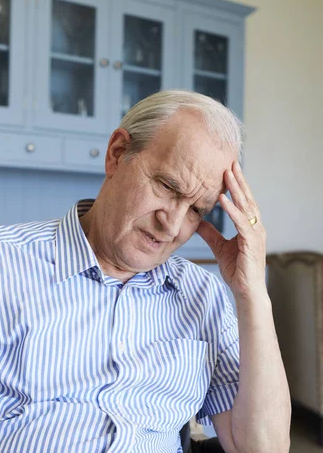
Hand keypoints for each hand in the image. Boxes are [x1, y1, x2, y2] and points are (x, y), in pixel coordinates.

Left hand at [197, 161, 266, 299]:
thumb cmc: (237, 270)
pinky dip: (232, 209)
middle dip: (238, 180)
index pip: (243, 201)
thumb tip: (197, 221)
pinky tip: (223, 198)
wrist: (246, 290)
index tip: (228, 169)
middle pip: (247, 198)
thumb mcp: (219, 247)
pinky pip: (241, 222)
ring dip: (235, 189)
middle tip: (230, 162)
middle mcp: (256, 227)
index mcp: (250, 226)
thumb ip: (210, 233)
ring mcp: (256, 234)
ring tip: (226, 174)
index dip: (236, 185)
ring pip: (246, 206)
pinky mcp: (251, 242)